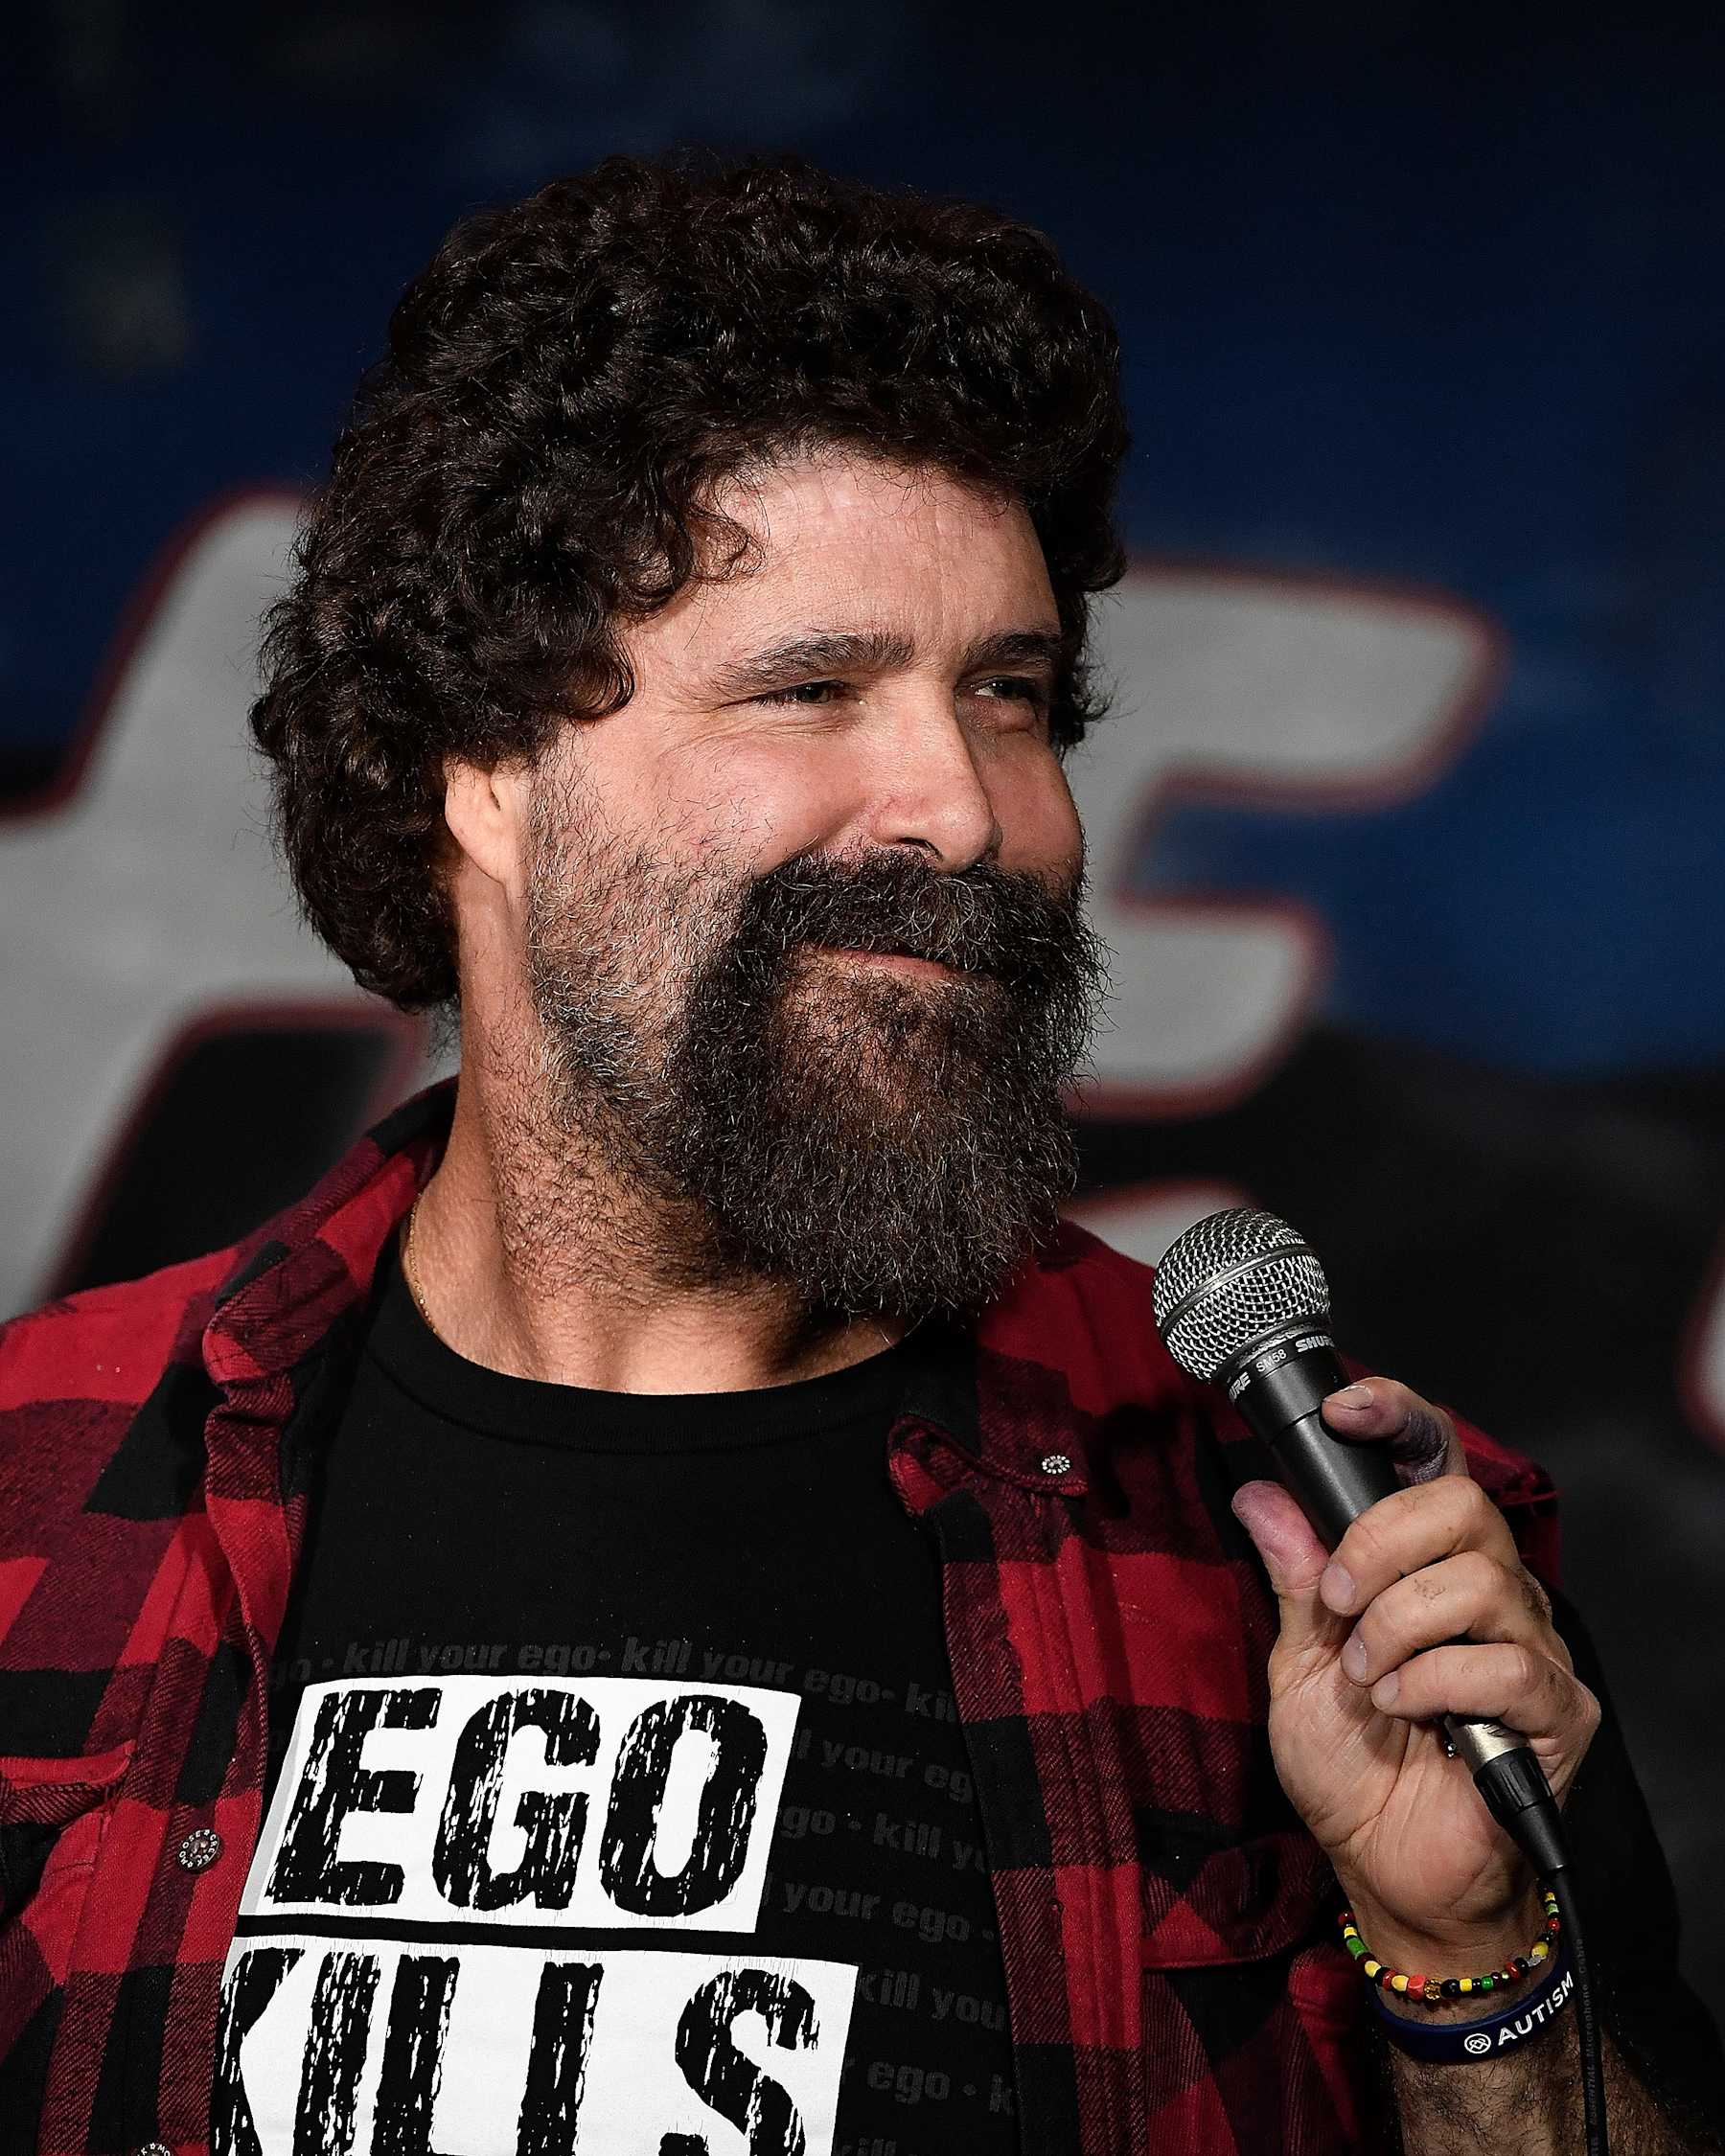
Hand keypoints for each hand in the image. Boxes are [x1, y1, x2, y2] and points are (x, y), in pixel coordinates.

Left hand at [1230, 1378, 1599, 1974]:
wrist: (1385, 1869)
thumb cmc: (1349, 1769)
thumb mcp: (1296, 1662)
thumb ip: (1293, 1578)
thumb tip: (1262, 1494)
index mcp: (1426, 1565)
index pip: (1433, 1461)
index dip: (1398, 1417)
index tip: (1343, 1411)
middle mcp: (1490, 1589)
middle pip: (1463, 1504)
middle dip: (1380, 1544)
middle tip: (1338, 1602)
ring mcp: (1531, 1645)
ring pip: (1480, 1580)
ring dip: (1397, 1627)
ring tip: (1366, 1679)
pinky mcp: (1557, 1709)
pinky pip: (1505, 1663)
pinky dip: (1433, 1682)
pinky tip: (1403, 1712)